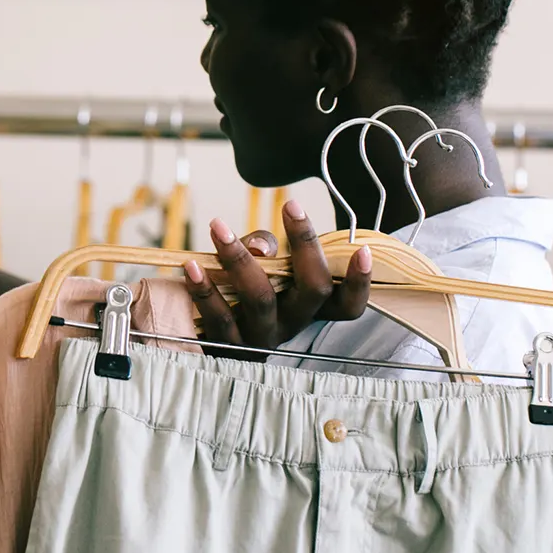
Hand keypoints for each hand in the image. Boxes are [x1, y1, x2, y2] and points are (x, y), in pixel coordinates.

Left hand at [183, 199, 372, 355]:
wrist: (203, 337)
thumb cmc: (241, 289)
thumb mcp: (262, 266)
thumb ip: (266, 250)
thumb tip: (262, 250)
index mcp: (309, 307)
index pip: (348, 306)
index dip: (360, 283)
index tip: (361, 249)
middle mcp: (293, 324)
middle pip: (313, 290)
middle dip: (305, 243)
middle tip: (291, 205)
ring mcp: (261, 338)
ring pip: (260, 299)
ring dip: (239, 258)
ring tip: (218, 227)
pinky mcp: (227, 347)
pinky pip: (218, 317)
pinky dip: (203, 288)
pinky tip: (190, 267)